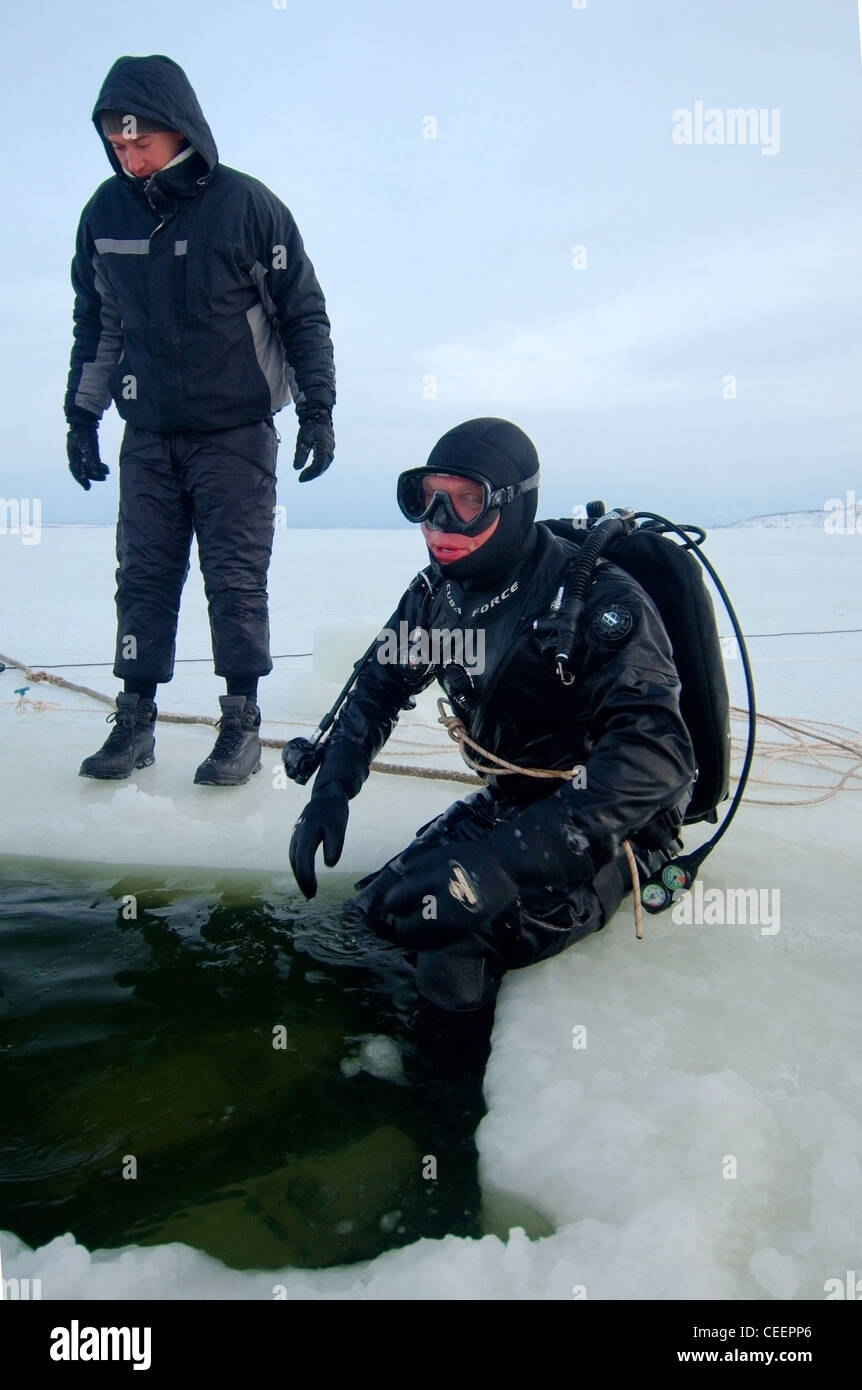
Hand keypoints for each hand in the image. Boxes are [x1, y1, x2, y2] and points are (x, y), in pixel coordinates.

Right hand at [67, 423, 108, 490]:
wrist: (83, 424)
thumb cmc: (84, 435)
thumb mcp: (88, 448)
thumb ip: (91, 461)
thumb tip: (96, 474)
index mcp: (73, 456)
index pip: (77, 471)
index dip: (82, 480)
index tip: (88, 488)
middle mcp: (77, 457)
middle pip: (83, 471)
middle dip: (92, 476)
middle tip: (102, 478)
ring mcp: (82, 455)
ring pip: (90, 467)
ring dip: (98, 472)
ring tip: (105, 474)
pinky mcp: (89, 453)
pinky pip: (94, 462)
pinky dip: (100, 466)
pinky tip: (106, 469)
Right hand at [289, 790, 348, 897]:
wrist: (327, 795)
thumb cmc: (334, 812)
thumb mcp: (339, 826)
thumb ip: (335, 844)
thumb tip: (329, 864)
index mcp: (306, 833)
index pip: (303, 859)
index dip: (306, 877)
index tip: (313, 892)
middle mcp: (297, 835)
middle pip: (295, 862)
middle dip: (302, 880)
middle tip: (310, 896)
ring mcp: (295, 835)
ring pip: (293, 859)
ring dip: (299, 875)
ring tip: (308, 890)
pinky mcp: (297, 836)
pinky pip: (295, 854)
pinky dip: (299, 867)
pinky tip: (306, 875)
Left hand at [292, 404, 333, 481]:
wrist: (319, 417)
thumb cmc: (309, 428)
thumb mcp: (302, 440)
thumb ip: (300, 454)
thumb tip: (296, 468)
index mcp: (323, 447)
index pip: (318, 466)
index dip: (309, 474)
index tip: (300, 478)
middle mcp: (329, 450)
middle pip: (322, 467)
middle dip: (312, 474)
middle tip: (301, 478)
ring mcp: (331, 450)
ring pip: (324, 465)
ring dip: (315, 471)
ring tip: (305, 475)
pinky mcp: (330, 449)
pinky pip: (325, 461)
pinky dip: (318, 467)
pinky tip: (311, 469)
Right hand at [379, 841, 518, 948]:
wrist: (503, 862)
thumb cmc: (489, 900)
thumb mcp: (468, 923)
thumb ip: (439, 931)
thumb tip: (412, 937)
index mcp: (450, 916)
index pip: (408, 930)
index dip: (401, 934)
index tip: (402, 934)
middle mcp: (437, 892)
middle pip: (395, 903)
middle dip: (394, 912)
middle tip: (398, 915)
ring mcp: (434, 869)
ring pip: (401, 883)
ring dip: (401, 893)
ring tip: (405, 898)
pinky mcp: (434, 853)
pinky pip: (410, 866)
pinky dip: (409, 875)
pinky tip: (415, 880)